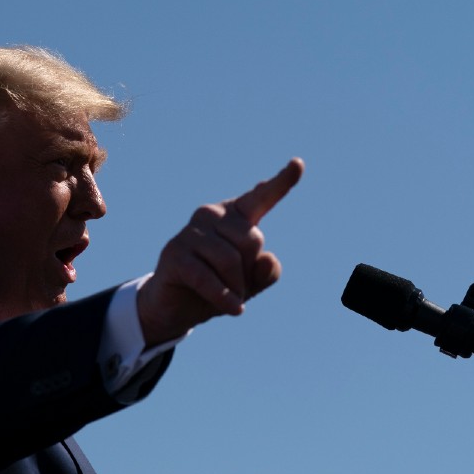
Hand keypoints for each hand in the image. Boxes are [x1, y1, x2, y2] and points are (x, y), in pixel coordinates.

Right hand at [137, 158, 303, 344]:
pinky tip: (235, 309)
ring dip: (237, 288)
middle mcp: (211, 216)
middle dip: (250, 271)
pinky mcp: (174, 253)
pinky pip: (208, 277)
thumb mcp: (250, 284)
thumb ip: (267, 272)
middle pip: (252, 240)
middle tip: (236, 287)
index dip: (281, 183)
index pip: (260, 198)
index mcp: (233, 217)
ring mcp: (190, 233)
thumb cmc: (216, 288)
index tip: (298, 164)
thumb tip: (267, 259)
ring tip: (231, 299)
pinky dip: (223, 297)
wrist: (175, 308)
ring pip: (231, 260)